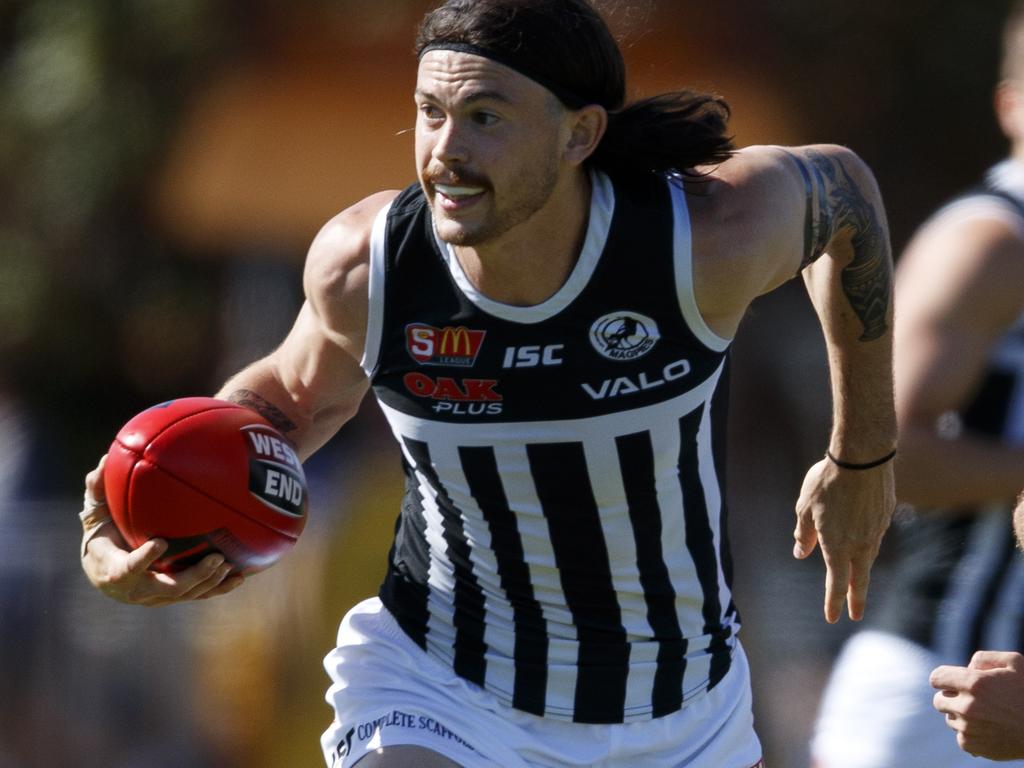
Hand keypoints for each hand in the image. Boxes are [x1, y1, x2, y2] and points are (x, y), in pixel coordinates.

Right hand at [80, 456, 244, 605]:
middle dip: (193, 575)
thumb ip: (98, 491)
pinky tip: (239, 576)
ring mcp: (157, 596)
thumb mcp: (96, 516)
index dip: (145, 558)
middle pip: (168, 588)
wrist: (103, 572)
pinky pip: (197, 595)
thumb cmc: (101, 538)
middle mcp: (137, 589)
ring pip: (186, 594)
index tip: (160, 542)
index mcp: (116, 570)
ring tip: (228, 563)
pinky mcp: (172, 596)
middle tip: (215, 557)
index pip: (129, 568)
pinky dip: (219, 588)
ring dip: (209, 581)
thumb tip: (104, 459)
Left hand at [792, 456, 893, 621]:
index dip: (833, 602)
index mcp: (837, 545)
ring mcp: (876, 530)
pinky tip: (863, 541)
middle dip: (856, 599)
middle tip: (856, 615)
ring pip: (868, 557)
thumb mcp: (805, 508)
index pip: (835, 583)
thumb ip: (804, 534)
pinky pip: (874, 536)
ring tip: (857, 582)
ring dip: (862, 572)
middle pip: (859, 578)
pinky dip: (867, 545)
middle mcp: (860, 543)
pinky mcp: (886, 516)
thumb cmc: (827, 481)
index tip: (832, 618)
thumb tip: (800, 553)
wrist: (863, 457)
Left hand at [930, 651, 1023, 760]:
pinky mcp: (973, 746)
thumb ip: (984, 658)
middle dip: (951, 698)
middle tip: (971, 699)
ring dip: (961, 717)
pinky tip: (988, 729)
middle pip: (939, 701)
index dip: (944, 678)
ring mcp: (969, 728)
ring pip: (950, 719)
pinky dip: (970, 734)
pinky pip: (960, 737)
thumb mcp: (1015, 663)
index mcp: (974, 683)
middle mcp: (967, 706)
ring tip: (986, 715)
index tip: (953, 682)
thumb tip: (966, 667)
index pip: (936, 678)